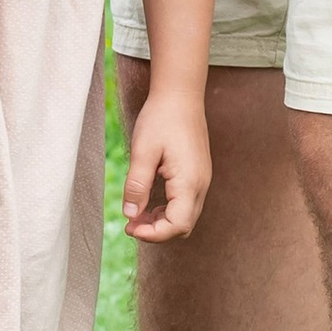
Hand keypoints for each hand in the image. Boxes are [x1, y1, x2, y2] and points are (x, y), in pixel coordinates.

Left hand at [123, 80, 210, 241]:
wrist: (180, 96)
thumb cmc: (161, 119)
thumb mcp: (142, 152)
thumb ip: (137, 186)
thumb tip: (130, 215)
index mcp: (189, 182)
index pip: (177, 225)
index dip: (153, 234)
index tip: (130, 228)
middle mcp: (201, 185)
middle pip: (184, 225)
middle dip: (157, 231)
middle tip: (130, 225)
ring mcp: (201, 180)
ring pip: (186, 216)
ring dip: (162, 221)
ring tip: (136, 215)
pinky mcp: (197, 174)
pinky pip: (186, 203)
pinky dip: (168, 210)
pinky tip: (149, 203)